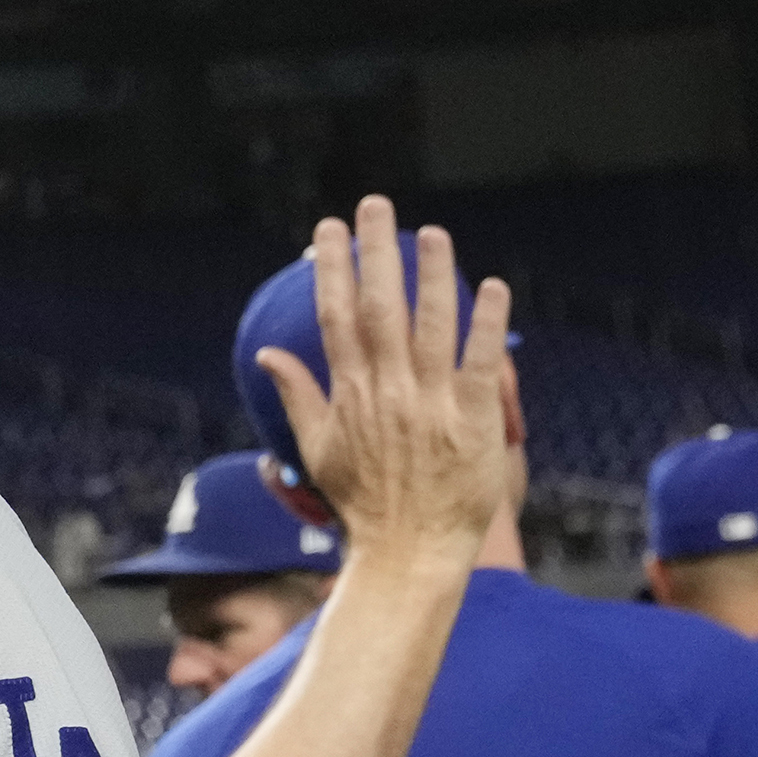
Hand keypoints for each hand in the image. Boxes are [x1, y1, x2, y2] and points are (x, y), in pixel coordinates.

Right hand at [259, 196, 516, 572]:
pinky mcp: (473, 419)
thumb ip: (299, 396)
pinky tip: (489, 285)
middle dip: (375, 252)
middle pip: (379, 307)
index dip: (332, 269)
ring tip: (432, 232)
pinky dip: (485, 323)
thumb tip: (268, 356)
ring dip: (432, 274)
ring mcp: (431, 403)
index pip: (336, 317)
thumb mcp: (317, 451)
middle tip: (374, 206)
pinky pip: (479, 361)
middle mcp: (387, 391)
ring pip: (431, 325)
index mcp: (350, 395)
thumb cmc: (363, 504)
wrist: (408, 551)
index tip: (329, 230)